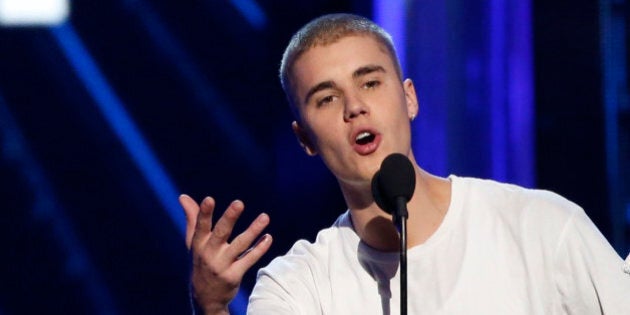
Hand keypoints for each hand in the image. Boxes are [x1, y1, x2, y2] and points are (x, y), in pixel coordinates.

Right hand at [179, 194, 272, 314]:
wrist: (205, 297)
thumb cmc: (201, 261)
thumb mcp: (193, 242)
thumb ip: (192, 218)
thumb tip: (183, 196)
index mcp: (198, 244)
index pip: (200, 226)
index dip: (204, 213)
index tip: (208, 199)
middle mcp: (209, 254)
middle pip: (221, 233)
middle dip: (229, 218)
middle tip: (239, 203)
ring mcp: (222, 265)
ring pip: (240, 245)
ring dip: (253, 230)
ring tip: (265, 217)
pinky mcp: (234, 275)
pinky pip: (249, 259)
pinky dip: (259, 248)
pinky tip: (267, 237)